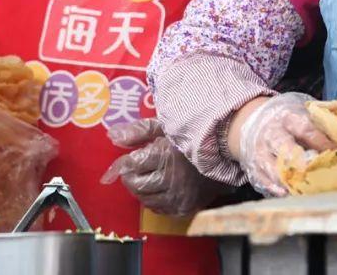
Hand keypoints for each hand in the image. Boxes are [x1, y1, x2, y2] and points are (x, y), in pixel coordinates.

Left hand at [100, 119, 231, 215]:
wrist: (225, 154)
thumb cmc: (192, 137)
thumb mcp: (165, 127)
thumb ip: (138, 131)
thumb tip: (112, 136)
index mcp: (164, 156)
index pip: (131, 165)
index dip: (122, 164)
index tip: (120, 163)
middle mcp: (170, 179)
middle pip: (136, 185)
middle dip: (130, 177)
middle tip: (134, 169)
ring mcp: (177, 196)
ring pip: (145, 199)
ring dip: (140, 189)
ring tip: (147, 177)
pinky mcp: (184, 207)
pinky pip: (158, 209)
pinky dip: (153, 200)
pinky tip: (158, 188)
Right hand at [235, 93, 335, 196]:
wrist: (254, 120)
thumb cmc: (288, 121)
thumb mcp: (301, 114)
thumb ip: (319, 125)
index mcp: (287, 117)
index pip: (306, 129)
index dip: (322, 142)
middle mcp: (271, 132)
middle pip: (283, 145)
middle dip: (299, 159)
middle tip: (316, 171)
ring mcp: (260, 150)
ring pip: (270, 165)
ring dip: (286, 178)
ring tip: (303, 189)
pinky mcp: (253, 165)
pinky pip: (261, 177)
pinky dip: (273, 187)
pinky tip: (286, 193)